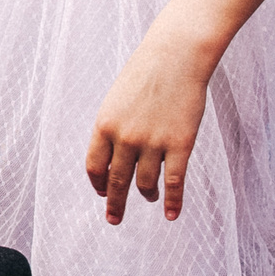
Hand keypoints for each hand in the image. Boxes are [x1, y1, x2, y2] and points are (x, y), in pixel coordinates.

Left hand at [84, 37, 211, 223]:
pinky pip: (174, 182)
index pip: (94, 166)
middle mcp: (125, 138)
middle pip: (116, 181)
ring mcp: (153, 143)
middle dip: (114, 203)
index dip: (97, 183)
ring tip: (149, 197)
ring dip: (146, 195)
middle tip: (114, 219)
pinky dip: (173, 202)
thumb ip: (113, 128)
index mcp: (104, 125)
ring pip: (145, 184)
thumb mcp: (117, 100)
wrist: (176, 57)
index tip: (100, 192)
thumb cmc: (145, 74)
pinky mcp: (180, 145)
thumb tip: (115, 156)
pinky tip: (172, 214)